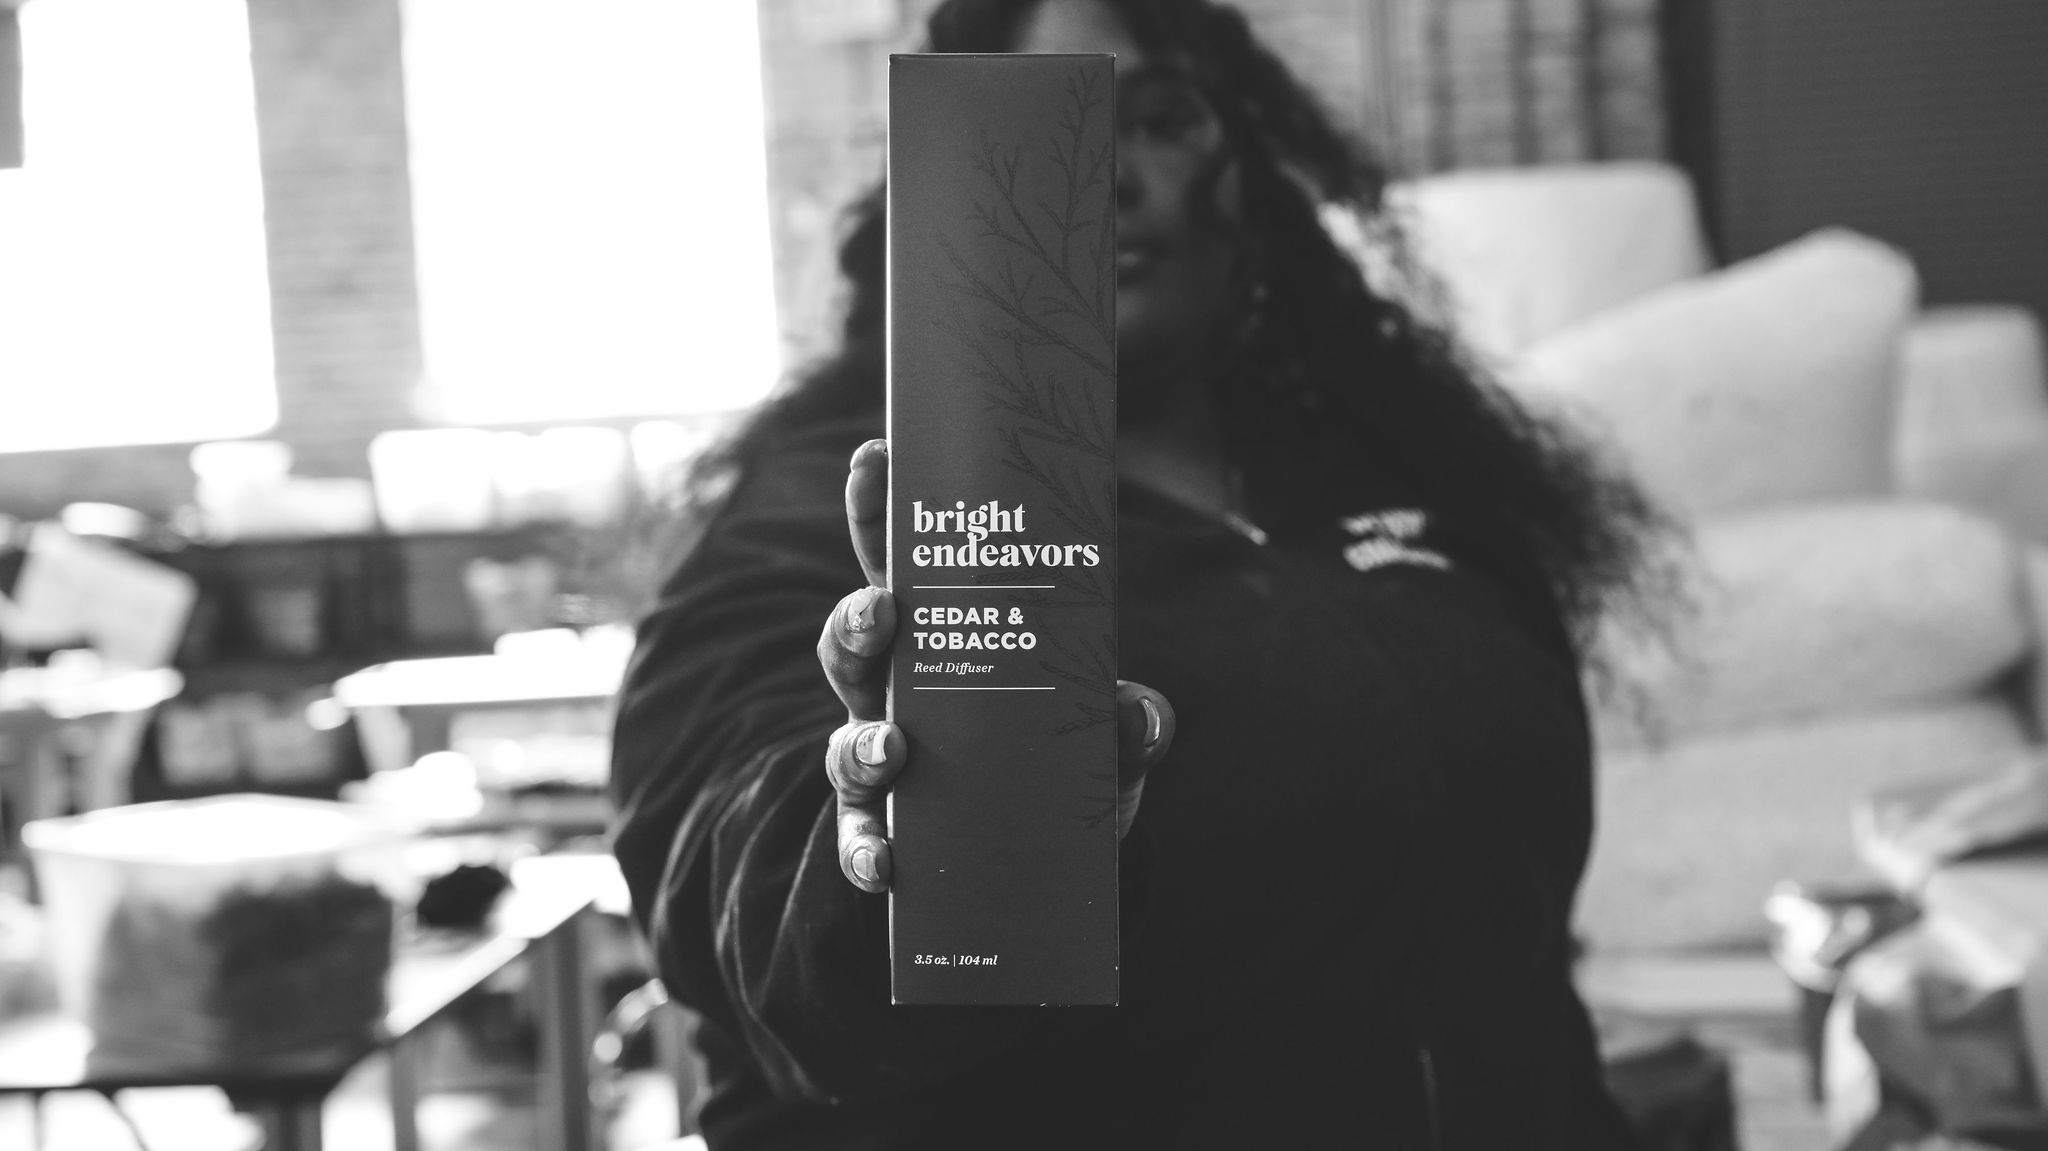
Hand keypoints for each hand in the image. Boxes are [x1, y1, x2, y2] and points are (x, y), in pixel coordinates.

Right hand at [817, 438, 1175, 893]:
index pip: (900, 563)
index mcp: (943, 638)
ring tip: (894, 751)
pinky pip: (859, 840)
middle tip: (881, 610)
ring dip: (862, 744)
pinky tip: (888, 866)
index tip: (877, 454)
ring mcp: (884, 762)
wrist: (1054, 857)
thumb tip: (1142, 716)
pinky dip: (868, 853)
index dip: (880, 509)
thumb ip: (1130, 722)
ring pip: (846, 740)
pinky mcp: (886, 832)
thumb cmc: (1065, 759)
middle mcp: (899, 693)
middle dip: (857, 620)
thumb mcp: (1108, 734)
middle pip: (853, 642)